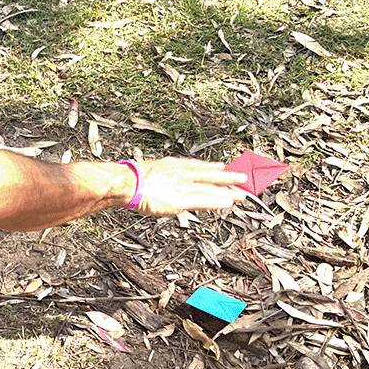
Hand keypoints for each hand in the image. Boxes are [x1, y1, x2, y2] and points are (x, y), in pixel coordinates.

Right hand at [133, 158, 248, 215]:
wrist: (126, 182)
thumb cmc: (132, 178)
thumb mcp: (149, 171)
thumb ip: (160, 176)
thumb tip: (160, 181)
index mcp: (172, 166)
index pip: (197, 165)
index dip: (211, 167)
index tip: (222, 166)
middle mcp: (181, 173)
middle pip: (209, 175)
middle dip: (227, 177)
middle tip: (242, 178)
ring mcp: (183, 186)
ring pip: (210, 188)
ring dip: (227, 191)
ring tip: (241, 194)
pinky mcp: (182, 199)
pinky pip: (204, 200)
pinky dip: (217, 201)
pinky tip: (227, 203)